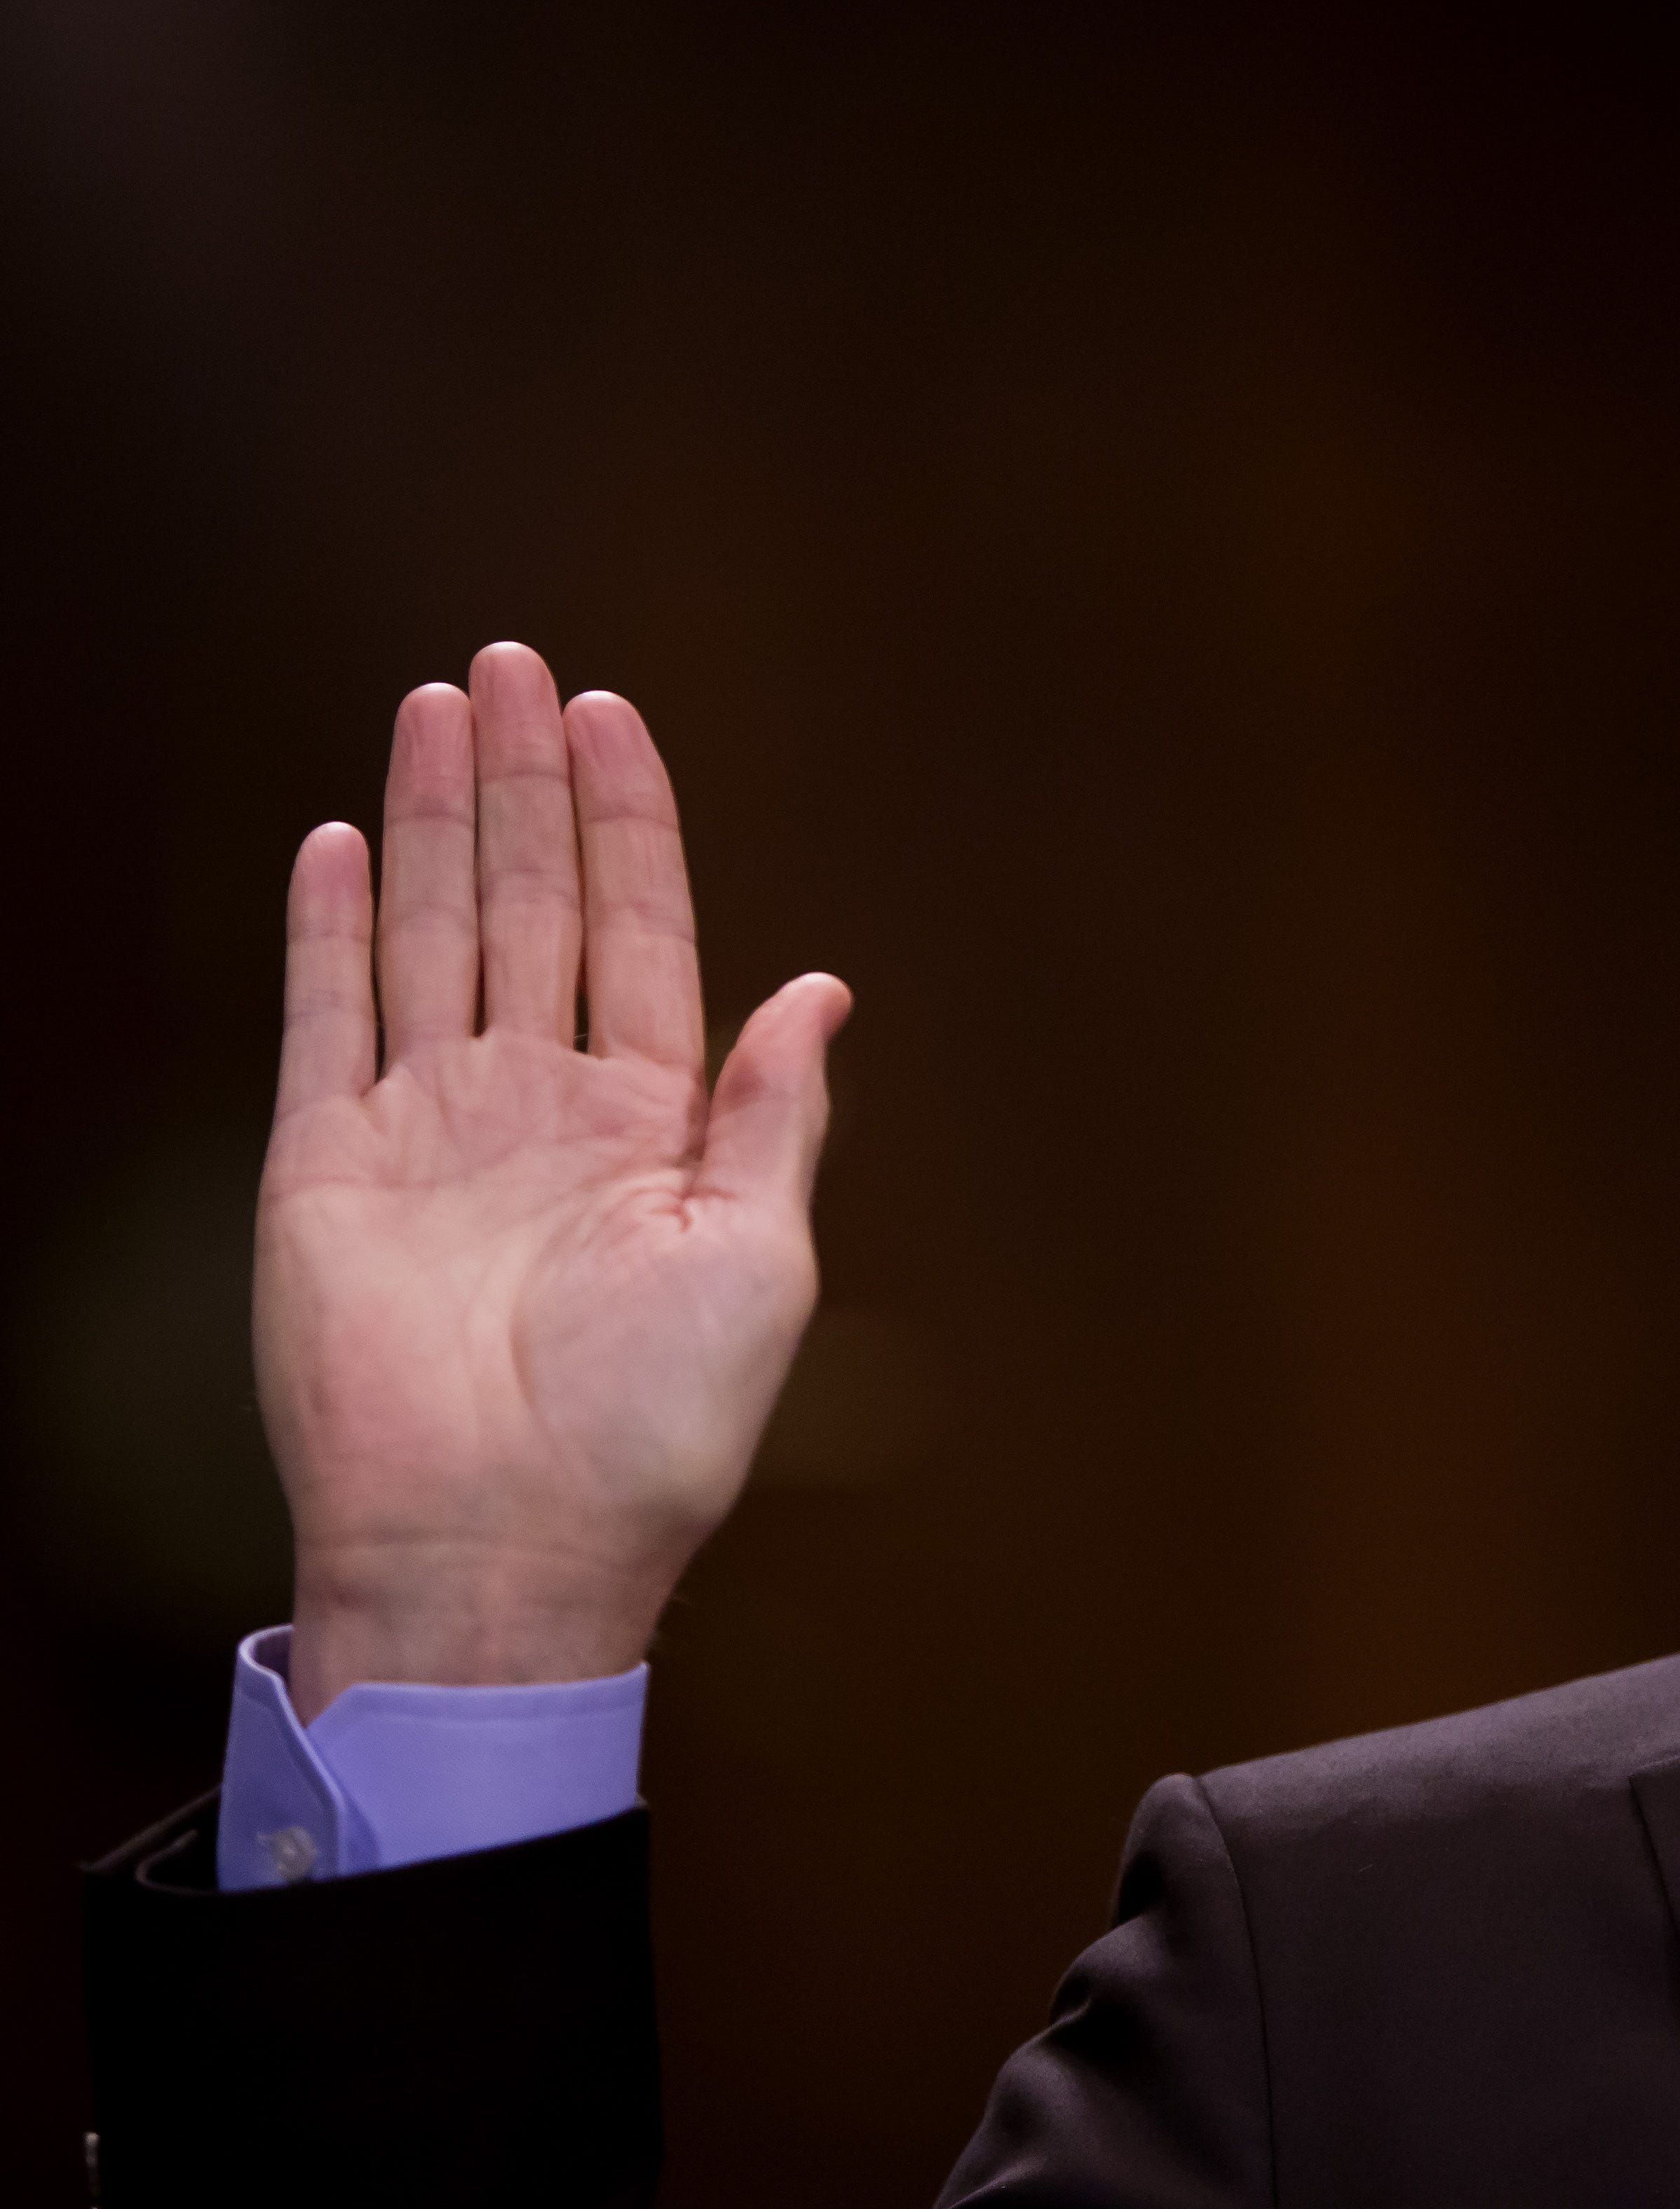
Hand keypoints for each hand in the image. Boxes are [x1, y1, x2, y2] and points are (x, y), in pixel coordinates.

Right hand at [257, 644, 849, 1719]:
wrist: (507, 1542)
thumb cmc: (653, 1427)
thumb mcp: (759, 1258)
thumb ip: (776, 1112)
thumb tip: (823, 988)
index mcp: (649, 1118)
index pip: (637, 927)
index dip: (627, 819)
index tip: (610, 714)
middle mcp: (538, 1101)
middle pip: (531, 900)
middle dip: (524, 781)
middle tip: (511, 665)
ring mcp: (430, 1122)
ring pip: (434, 929)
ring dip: (437, 818)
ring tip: (438, 708)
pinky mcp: (328, 1161)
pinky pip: (328, 1016)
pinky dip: (334, 927)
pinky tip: (348, 840)